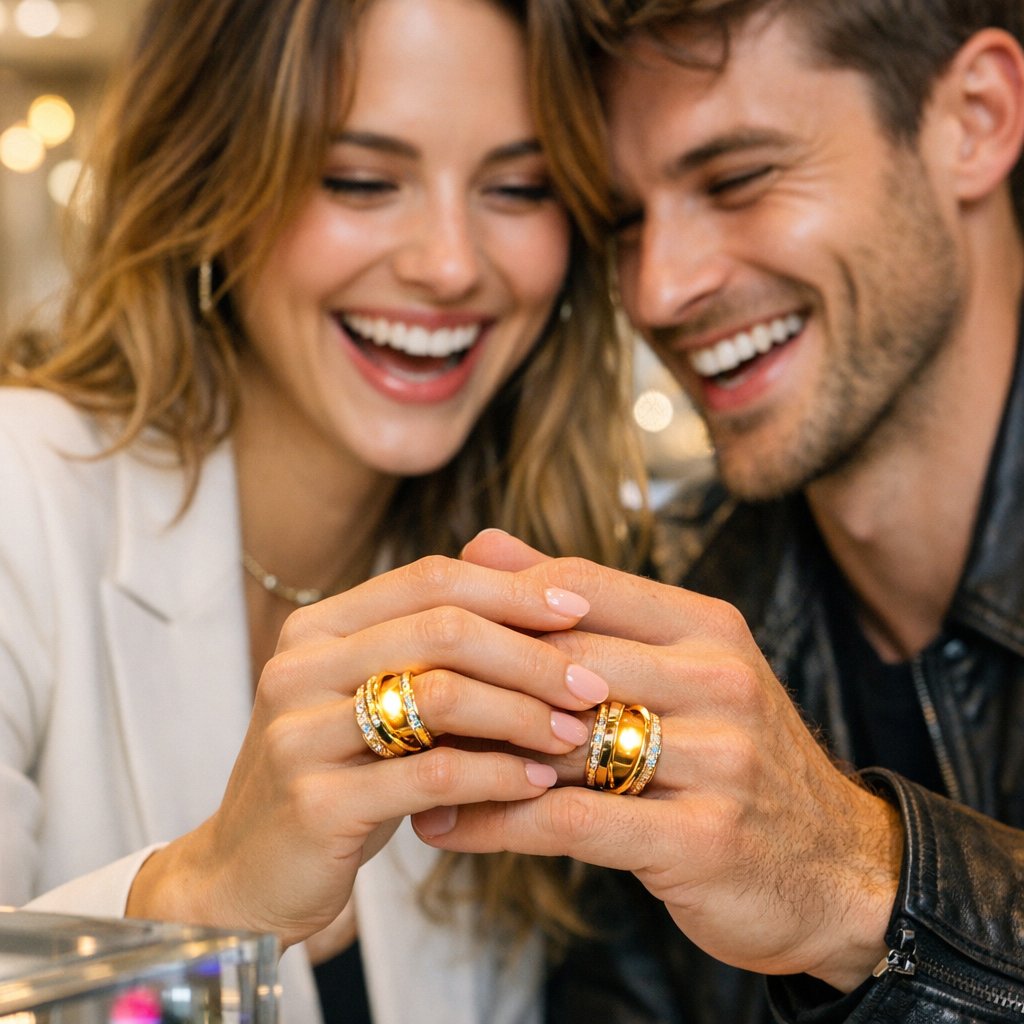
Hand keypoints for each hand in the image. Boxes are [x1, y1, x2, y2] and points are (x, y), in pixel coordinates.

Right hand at [126, 555, 607, 947]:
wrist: (248, 876)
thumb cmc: (335, 777)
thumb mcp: (373, 700)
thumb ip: (431, 648)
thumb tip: (533, 588)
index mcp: (317, 628)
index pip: (429, 579)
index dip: (510, 588)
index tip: (577, 606)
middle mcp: (299, 667)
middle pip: (441, 628)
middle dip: (531, 652)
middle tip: (591, 680)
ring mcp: (300, 733)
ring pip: (440, 696)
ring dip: (524, 713)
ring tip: (576, 731)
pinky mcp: (314, 803)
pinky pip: (431, 776)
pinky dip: (498, 775)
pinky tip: (538, 782)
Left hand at [413, 532, 902, 991]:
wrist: (843, 868)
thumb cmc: (737, 756)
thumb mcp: (682, 667)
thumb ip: (588, 607)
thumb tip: (485, 541)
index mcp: (708, 627)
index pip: (581, 586)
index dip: (497, 601)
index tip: (429, 622)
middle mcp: (718, 679)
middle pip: (563, 659)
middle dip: (473, 677)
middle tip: (394, 690)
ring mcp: (719, 758)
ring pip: (559, 740)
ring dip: (469, 753)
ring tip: (398, 758)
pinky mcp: (705, 838)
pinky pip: (572, 824)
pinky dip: (496, 824)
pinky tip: (444, 828)